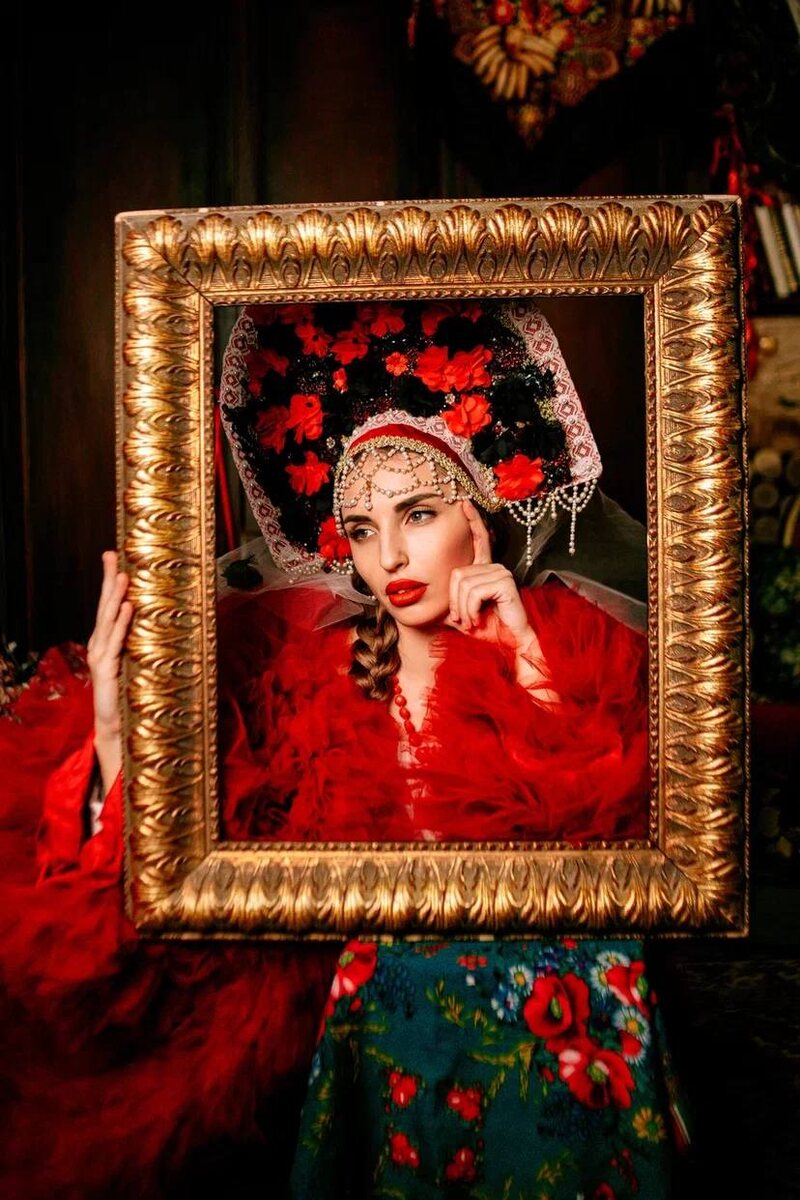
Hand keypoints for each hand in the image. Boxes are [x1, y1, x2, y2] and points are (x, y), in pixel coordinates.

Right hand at [87, 551, 132, 792]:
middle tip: (112, 554)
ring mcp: (101, 656)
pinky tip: (128, 607)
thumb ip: (145, 642)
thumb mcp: (139, 662)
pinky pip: (115, 642)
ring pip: (108, 619)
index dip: (111, 580)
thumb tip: (168, 621)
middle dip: (109, 579)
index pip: (110, 604)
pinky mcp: (106, 670)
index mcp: (107, 640)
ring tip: (122, 574)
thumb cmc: (129, 694)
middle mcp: (100, 644)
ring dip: (115, 596)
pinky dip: (121, 624)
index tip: (115, 555)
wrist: (117, 727)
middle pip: (105, 605)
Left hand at [447, 501, 531, 648]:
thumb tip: (421, 594)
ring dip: (462, 609)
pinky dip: (470, 609)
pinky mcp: (505, 582)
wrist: (509, 647)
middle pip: (457, 573)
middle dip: (454, 602)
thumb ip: (448, 602)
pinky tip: (478, 619)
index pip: (478, 541)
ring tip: (472, 622)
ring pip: (463, 583)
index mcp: (485, 571)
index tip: (464, 503)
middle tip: (464, 620)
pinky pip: (473, 591)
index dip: (472, 521)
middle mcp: (495, 567)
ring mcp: (501, 573)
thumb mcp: (460, 614)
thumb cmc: (487, 632)